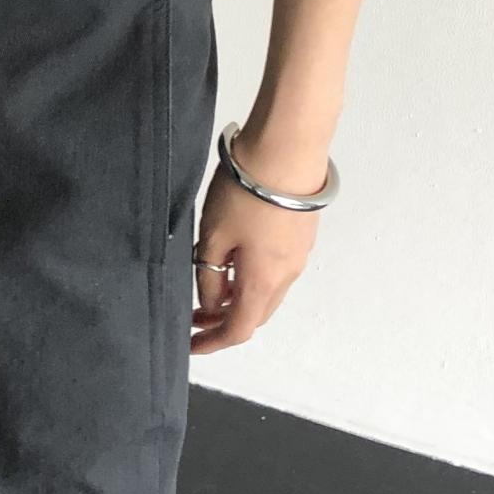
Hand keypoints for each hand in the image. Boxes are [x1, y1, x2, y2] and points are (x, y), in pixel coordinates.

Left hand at [188, 140, 327, 351]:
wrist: (287, 149)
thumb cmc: (245, 193)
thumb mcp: (213, 237)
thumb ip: (210, 275)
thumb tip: (213, 302)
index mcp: (263, 282)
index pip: (238, 329)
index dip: (212, 342)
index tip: (191, 345)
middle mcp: (287, 274)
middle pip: (256, 313)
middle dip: (224, 321)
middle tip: (195, 316)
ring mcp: (299, 253)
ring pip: (267, 291)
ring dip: (239, 297)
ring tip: (210, 286)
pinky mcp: (302, 233)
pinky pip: (276, 269)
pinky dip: (253, 277)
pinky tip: (234, 259)